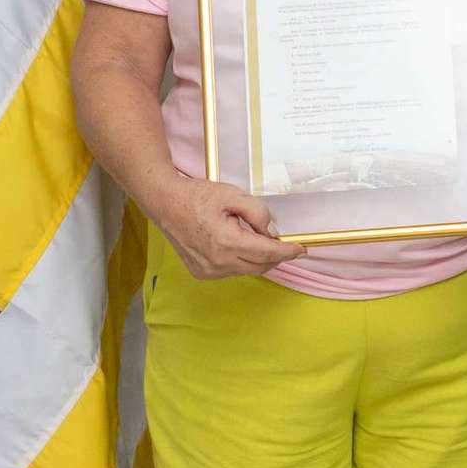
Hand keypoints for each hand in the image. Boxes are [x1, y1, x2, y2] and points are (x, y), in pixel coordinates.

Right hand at [158, 176, 303, 279]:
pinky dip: (240, 261)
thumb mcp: (233, 194)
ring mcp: (209, 270)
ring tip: (250, 236)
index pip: (267, 252)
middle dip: (275, 256)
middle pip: (260, 265)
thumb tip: (271, 232)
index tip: (301, 249)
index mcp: (226, 241)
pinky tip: (235, 245)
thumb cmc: (196, 197)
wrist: (165, 204)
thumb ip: (257, 212)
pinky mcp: (202, 273)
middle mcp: (218, 261)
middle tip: (282, 243)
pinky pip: (232, 271)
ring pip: (247, 270)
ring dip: (257, 258)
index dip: (287, 252)